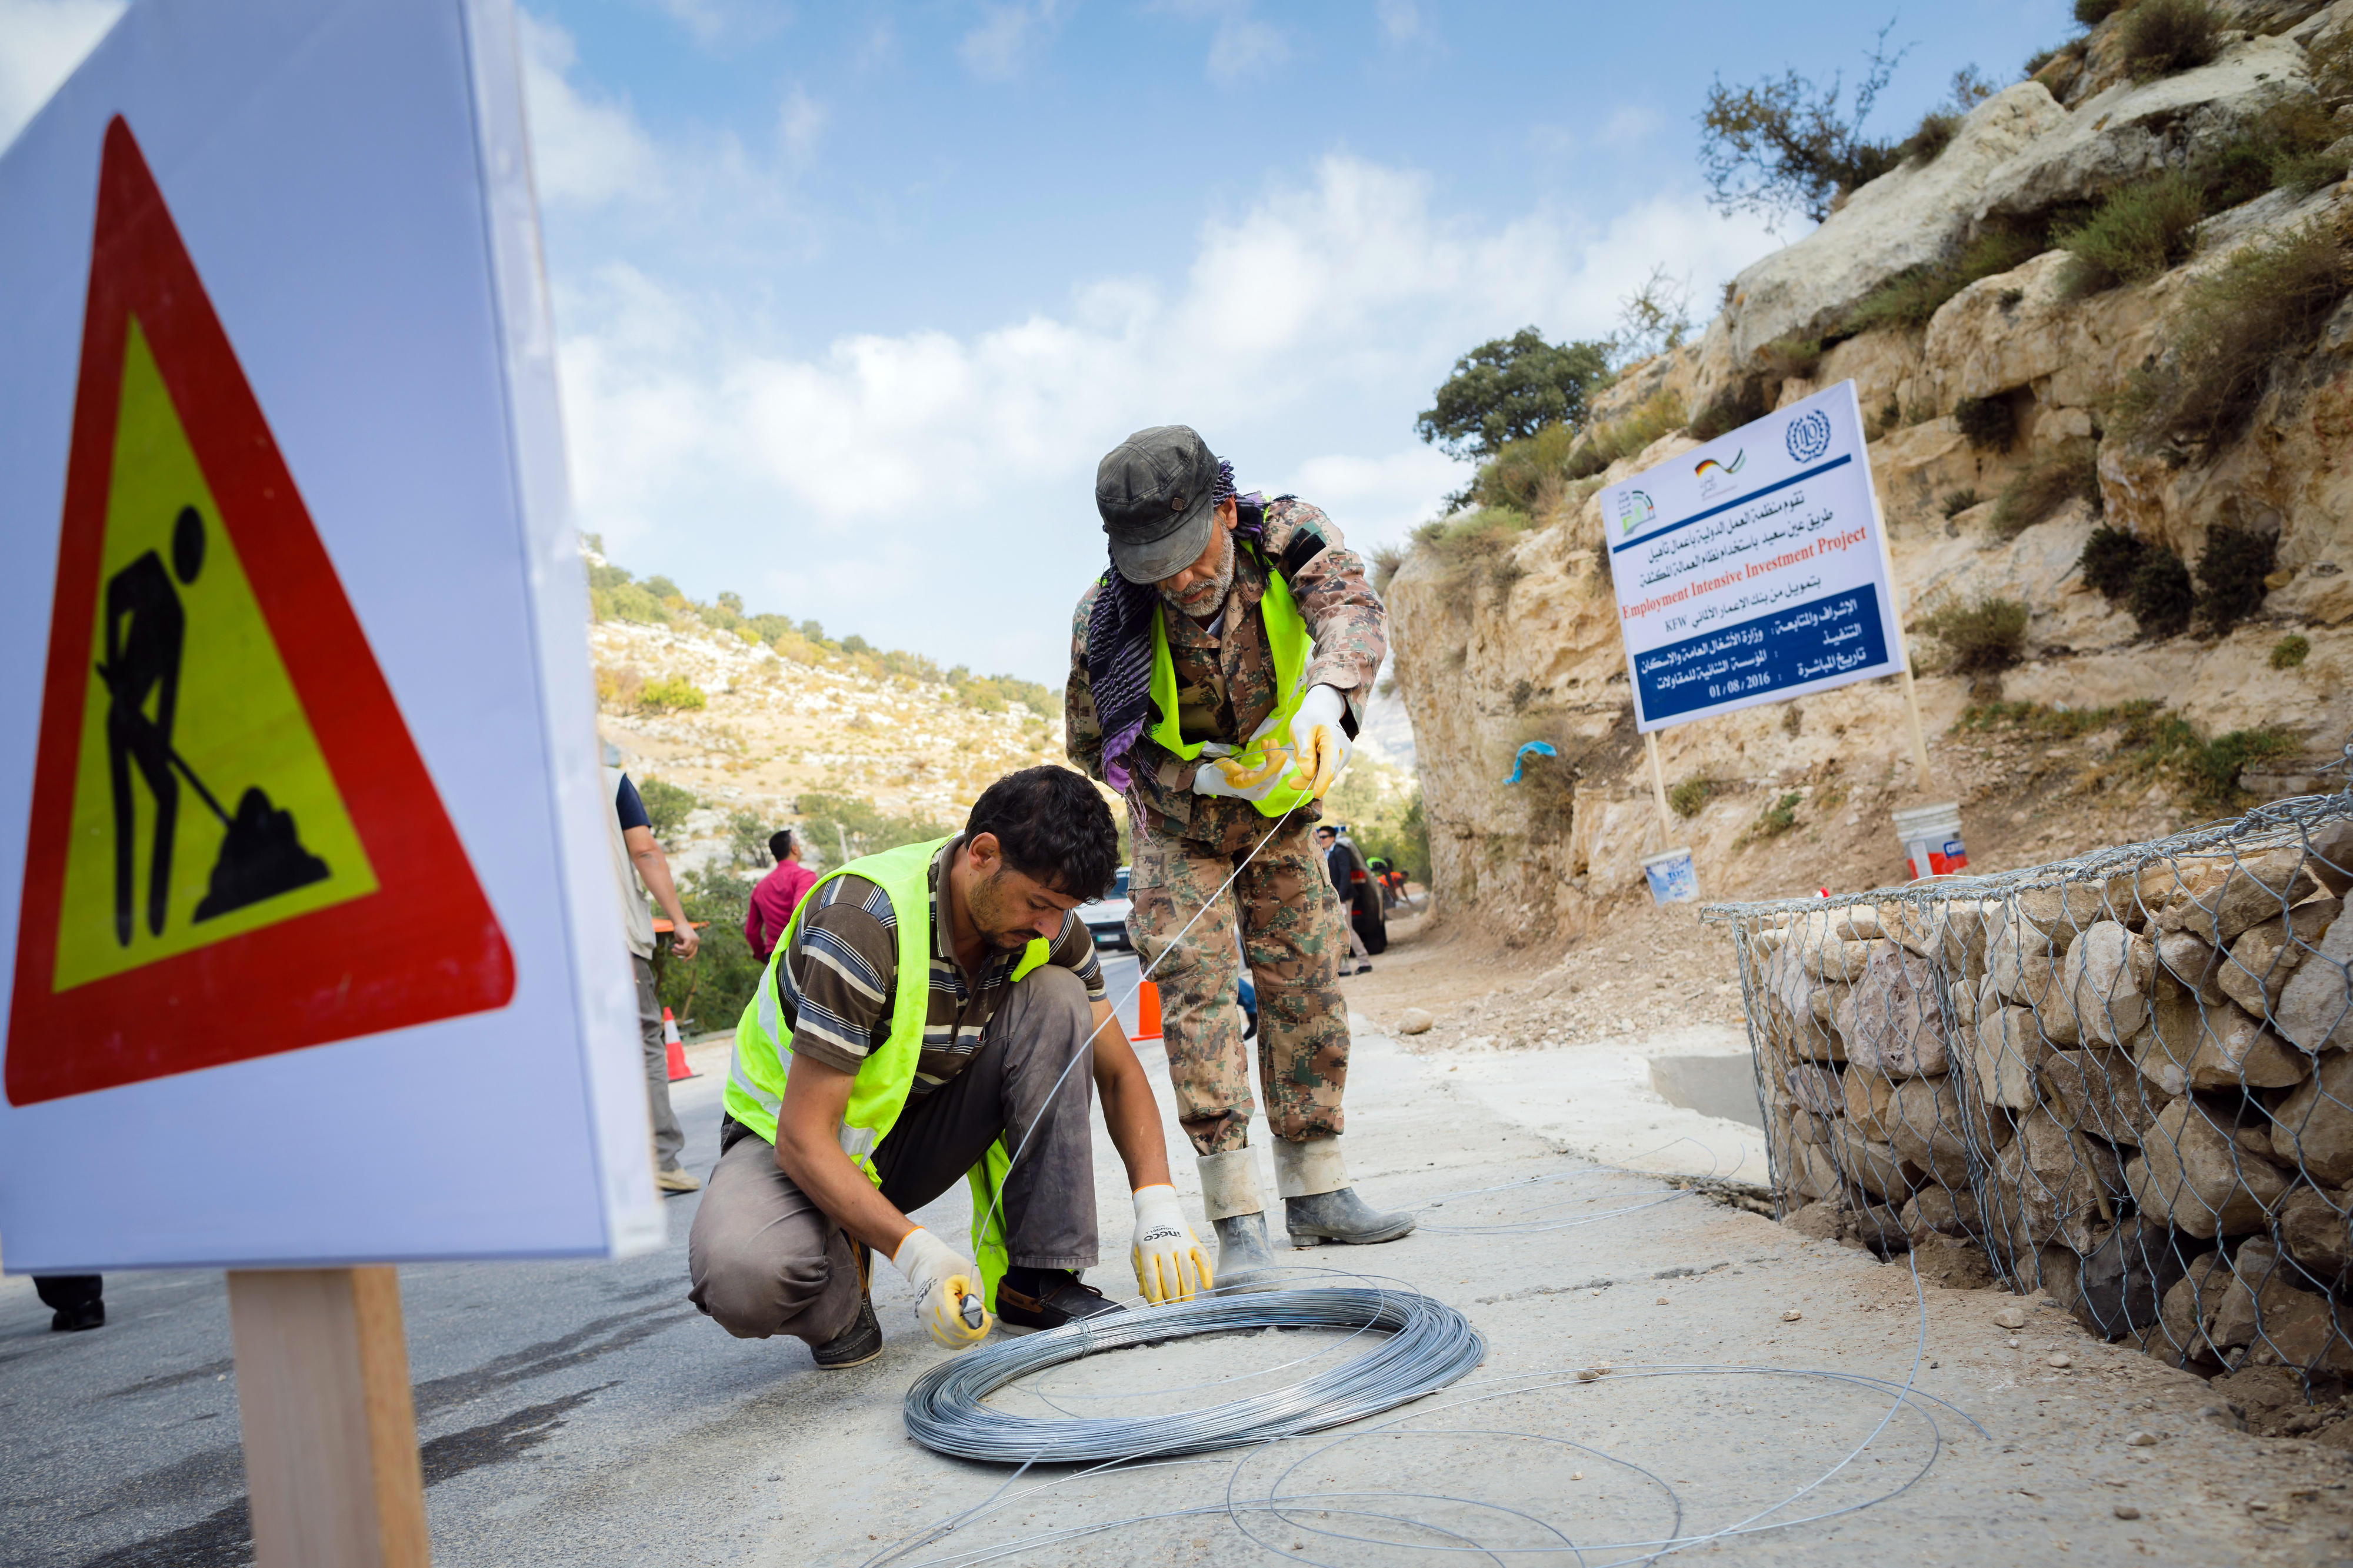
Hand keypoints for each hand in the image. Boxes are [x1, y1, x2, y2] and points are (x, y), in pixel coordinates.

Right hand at [670, 923, 699, 959]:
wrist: (679, 922)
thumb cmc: (679, 930)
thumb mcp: (681, 940)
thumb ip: (682, 947)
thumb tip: (679, 955)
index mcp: (696, 941)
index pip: (694, 951)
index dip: (689, 956)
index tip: (684, 961)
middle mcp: (696, 940)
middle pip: (689, 952)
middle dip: (680, 954)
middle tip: (673, 951)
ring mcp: (694, 940)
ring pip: (686, 951)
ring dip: (678, 951)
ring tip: (673, 949)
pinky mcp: (689, 939)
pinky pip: (684, 948)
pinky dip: (679, 948)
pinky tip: (675, 945)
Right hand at [891, 1227, 989, 1348]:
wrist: (924, 1262)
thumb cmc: (947, 1264)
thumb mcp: (966, 1271)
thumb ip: (973, 1293)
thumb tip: (980, 1315)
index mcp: (937, 1295)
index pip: (954, 1324)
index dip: (973, 1326)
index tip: (985, 1318)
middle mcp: (928, 1311)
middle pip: (952, 1336)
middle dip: (973, 1333)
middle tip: (984, 1321)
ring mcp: (925, 1319)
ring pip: (947, 1342)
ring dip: (966, 1339)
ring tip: (976, 1325)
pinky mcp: (925, 1323)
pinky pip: (942, 1340)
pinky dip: (956, 1340)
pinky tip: (966, 1330)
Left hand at [1130, 1185, 1211, 1303]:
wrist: (1159, 1210)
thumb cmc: (1145, 1235)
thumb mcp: (1136, 1251)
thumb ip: (1140, 1272)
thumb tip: (1143, 1294)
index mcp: (1147, 1249)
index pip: (1152, 1278)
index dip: (1155, 1296)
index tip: (1157, 1309)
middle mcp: (1165, 1246)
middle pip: (1170, 1277)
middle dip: (1172, 1298)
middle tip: (1173, 1310)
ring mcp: (1180, 1243)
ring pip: (1186, 1271)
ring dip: (1187, 1291)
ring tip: (1186, 1304)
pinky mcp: (1192, 1241)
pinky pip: (1202, 1258)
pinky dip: (1206, 1272)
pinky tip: (1207, 1286)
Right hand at [1192, 749, 1289, 796]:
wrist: (1218, 782)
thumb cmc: (1219, 774)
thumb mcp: (1220, 768)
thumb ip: (1228, 768)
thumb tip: (1238, 769)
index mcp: (1247, 789)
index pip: (1265, 778)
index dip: (1275, 766)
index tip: (1283, 754)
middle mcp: (1257, 792)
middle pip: (1272, 775)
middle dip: (1275, 757)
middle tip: (1273, 741)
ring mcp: (1261, 790)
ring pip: (1274, 773)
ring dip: (1274, 758)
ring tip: (1270, 742)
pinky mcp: (1263, 786)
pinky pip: (1271, 773)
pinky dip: (1272, 761)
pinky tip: (1268, 749)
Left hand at [1285, 684, 1346, 800]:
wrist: (1321, 712)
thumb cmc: (1308, 719)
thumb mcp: (1299, 729)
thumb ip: (1304, 751)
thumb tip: (1308, 773)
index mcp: (1333, 739)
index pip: (1329, 764)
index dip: (1322, 780)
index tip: (1317, 794)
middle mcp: (1344, 749)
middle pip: (1328, 773)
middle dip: (1309, 779)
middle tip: (1291, 782)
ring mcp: (1344, 756)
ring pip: (1326, 774)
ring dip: (1310, 771)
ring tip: (1300, 751)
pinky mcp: (1340, 761)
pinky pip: (1325, 771)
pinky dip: (1314, 768)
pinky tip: (1308, 754)